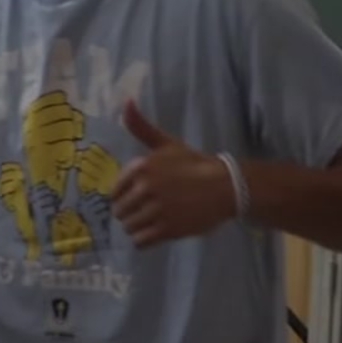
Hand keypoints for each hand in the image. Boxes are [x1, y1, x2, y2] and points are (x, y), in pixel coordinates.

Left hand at [112, 101, 236, 247]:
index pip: (115, 192)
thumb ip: (142, 126)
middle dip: (130, 213)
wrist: (226, 186)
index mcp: (142, 167)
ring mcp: (157, 210)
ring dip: (137, 227)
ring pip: (129, 228)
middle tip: (147, 211)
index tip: (137, 197)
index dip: (124, 197)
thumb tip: (126, 100)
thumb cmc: (194, 164)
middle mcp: (146, 188)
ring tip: (152, 221)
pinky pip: (141, 241)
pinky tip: (155, 233)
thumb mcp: (167, 143)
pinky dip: (144, 240)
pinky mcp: (168, 230)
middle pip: (120, 212)